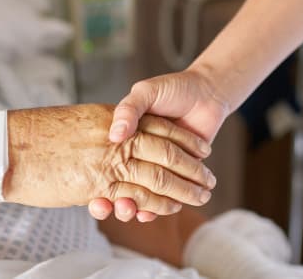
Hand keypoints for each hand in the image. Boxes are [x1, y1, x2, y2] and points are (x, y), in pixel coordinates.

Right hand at [4, 104, 214, 215]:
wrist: (208, 93)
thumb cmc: (174, 89)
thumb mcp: (147, 92)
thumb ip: (131, 109)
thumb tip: (115, 134)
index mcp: (125, 138)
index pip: (105, 164)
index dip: (96, 182)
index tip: (94, 199)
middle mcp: (137, 155)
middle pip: (122, 185)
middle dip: (117, 199)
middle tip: (112, 208)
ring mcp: (157, 165)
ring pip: (142, 193)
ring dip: (136, 206)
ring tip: (130, 212)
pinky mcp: (178, 174)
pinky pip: (164, 196)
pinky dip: (158, 207)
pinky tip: (151, 214)